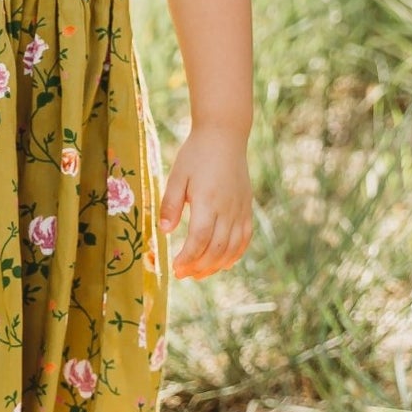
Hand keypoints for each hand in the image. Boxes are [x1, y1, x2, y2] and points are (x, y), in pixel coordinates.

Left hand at [159, 126, 251, 278]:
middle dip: (199, 266)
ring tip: (199, 274)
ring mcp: (240, 209)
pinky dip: (235, 254)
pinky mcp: (246, 208)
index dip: (188, 258)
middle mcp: (228, 208)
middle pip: (217, 248)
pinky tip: (222, 263)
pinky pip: (245, 238)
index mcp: (208, 200)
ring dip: (216, 265)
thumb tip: (165, 231)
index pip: (199, 239)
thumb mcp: (177, 175)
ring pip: (232, 247)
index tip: (175, 268)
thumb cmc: (196, 154)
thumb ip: (171, 204)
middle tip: (182, 275)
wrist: (225, 136)